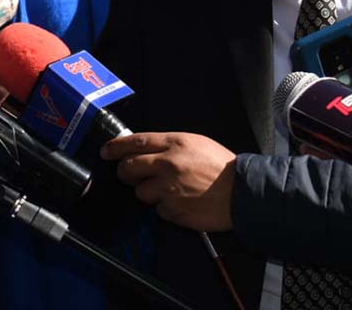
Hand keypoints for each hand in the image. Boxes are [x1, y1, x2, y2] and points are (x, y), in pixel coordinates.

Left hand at [102, 132, 236, 231]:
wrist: (245, 193)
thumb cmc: (222, 168)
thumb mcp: (196, 144)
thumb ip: (168, 146)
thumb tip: (143, 150)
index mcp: (174, 144)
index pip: (135, 142)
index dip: (115, 147)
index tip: (106, 151)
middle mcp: (167, 164)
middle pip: (128, 168)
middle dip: (126, 173)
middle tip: (132, 175)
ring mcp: (168, 189)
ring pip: (140, 192)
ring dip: (149, 193)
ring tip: (170, 191)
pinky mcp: (173, 210)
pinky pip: (158, 210)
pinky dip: (166, 208)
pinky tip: (182, 203)